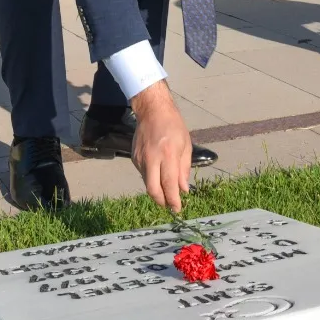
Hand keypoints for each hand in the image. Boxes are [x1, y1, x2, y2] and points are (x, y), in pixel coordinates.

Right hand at [130, 81, 191, 212]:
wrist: (152, 110)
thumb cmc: (173, 126)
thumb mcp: (186, 145)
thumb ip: (184, 169)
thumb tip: (183, 189)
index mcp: (168, 154)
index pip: (169, 184)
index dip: (173, 200)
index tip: (178, 209)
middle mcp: (152, 159)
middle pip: (153, 189)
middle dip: (162, 202)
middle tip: (169, 206)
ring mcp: (141, 159)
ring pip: (147, 183)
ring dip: (157, 191)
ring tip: (167, 191)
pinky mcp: (134, 158)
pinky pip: (143, 174)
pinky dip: (151, 179)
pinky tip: (158, 174)